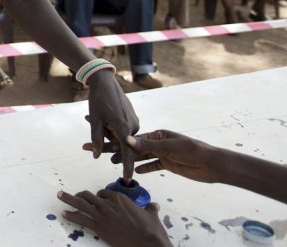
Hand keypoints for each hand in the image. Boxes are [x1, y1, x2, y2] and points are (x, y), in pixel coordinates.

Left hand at [58, 189, 168, 246]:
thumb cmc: (152, 230)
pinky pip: (82, 219)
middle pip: (90, 196)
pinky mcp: (99, 228)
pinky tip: (64, 213)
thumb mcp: (152, 216)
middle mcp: (108, 204)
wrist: (148, 244)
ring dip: (69, 199)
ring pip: (82, 203)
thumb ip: (150, 209)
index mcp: (120, 199)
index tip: (97, 198)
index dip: (99, 196)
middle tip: (73, 195)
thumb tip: (154, 205)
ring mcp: (102, 215)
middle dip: (80, 195)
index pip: (104, 193)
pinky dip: (72, 216)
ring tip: (60, 195)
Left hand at [86, 71, 139, 180]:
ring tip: (91, 118)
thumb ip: (97, 139)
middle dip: (105, 143)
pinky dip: (111, 128)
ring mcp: (134, 121)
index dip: (127, 167)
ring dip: (107, 133)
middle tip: (87, 140)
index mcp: (124, 127)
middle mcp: (132, 126)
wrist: (105, 81)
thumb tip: (96, 156)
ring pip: (120, 136)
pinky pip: (122, 129)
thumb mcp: (95, 120)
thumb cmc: (98, 99)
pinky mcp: (131, 118)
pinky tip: (99, 117)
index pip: (127, 153)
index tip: (127, 180)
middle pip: (121, 144)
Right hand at [93, 130, 217, 182]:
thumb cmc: (193, 151)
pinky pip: (151, 166)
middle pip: (132, 147)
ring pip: (139, 157)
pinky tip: (133, 172)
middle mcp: (157, 143)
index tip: (99, 136)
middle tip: (94, 147)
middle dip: (114, 147)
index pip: (132, 138)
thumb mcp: (170, 147)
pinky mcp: (167, 165)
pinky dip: (143, 168)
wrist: (213, 165)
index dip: (114, 138)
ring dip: (126, 159)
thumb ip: (148, 145)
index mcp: (157, 135)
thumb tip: (126, 140)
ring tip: (110, 162)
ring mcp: (162, 154)